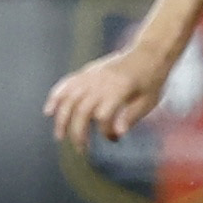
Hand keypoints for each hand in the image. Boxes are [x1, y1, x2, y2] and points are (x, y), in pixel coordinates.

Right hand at [46, 43, 174, 149]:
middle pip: (81, 110)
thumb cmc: (152, 79)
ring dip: (61, 119)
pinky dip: (55, 97)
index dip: (105, 131)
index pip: (103, 116)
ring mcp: (91, 75)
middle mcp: (101, 82)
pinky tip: (49, 111)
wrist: (149, 52)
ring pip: (68, 99)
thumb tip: (118, 134)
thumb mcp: (149, 100)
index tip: (114, 139)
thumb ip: (132, 117)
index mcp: (119, 89)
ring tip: (60, 136)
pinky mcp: (86, 71)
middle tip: (81, 149)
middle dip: (78, 132)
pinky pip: (65, 84)